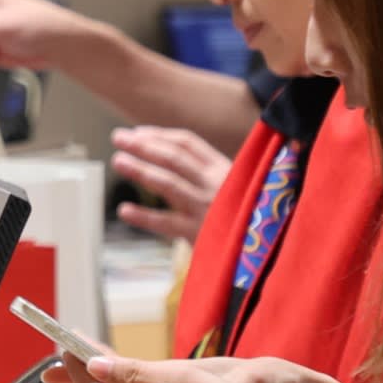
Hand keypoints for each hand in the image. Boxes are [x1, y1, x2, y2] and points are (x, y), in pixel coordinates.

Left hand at [111, 126, 232, 242]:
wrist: (264, 249)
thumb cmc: (242, 216)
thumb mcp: (233, 186)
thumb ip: (203, 173)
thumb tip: (162, 155)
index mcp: (223, 169)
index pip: (187, 144)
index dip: (159, 136)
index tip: (137, 132)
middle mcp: (215, 184)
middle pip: (173, 158)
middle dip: (143, 146)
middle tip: (118, 138)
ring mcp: (207, 208)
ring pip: (168, 183)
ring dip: (141, 170)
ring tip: (118, 161)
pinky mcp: (201, 234)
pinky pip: (166, 223)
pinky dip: (144, 216)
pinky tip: (124, 210)